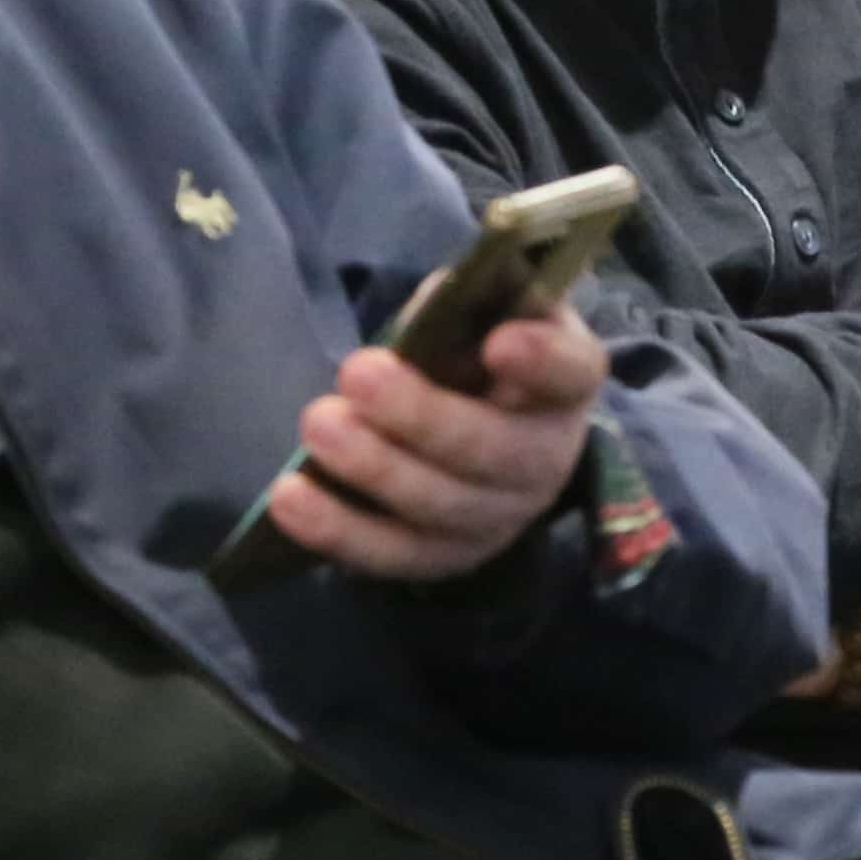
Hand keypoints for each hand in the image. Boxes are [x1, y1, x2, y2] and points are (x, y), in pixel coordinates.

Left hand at [261, 302, 605, 585]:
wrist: (477, 420)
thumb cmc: (477, 349)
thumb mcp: (484, 309)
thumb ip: (466, 302)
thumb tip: (435, 307)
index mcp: (564, 383)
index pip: (570, 372)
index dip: (541, 361)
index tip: (499, 342)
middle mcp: (545, 459)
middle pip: (494, 451)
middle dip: (422, 416)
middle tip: (358, 373)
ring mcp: (497, 518)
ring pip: (440, 508)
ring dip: (374, 468)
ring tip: (318, 425)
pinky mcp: (444, 557)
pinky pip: (393, 553)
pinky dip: (338, 530)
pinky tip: (290, 499)